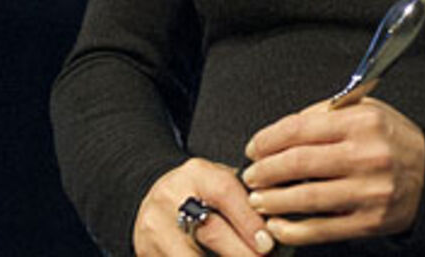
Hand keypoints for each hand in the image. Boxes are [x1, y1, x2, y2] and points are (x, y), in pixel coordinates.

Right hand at [133, 158, 270, 256]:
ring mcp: (155, 227)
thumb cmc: (199, 190)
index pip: (225, 194)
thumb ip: (245, 195)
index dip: (249, 222)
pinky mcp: (146, 250)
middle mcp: (172, 198)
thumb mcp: (220, 180)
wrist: (154, 195)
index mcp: (198, 174)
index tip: (267, 244)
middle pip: (210, 231)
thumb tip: (279, 223)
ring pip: (192, 255)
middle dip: (241, 252)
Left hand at [241, 98, 424, 245]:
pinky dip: (291, 228)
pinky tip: (278, 223)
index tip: (254, 148)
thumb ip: (329, 114)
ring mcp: (368, 191)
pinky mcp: (367, 221)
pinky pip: (319, 229)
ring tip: (258, 199)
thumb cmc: (395, 142)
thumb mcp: (370, 112)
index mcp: (365, 122)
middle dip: (264, 171)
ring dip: (272, 200)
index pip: (301, 128)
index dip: (268, 139)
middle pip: (298, 163)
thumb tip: (285, 128)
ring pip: (305, 198)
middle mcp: (367, 155)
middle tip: (251, 175)